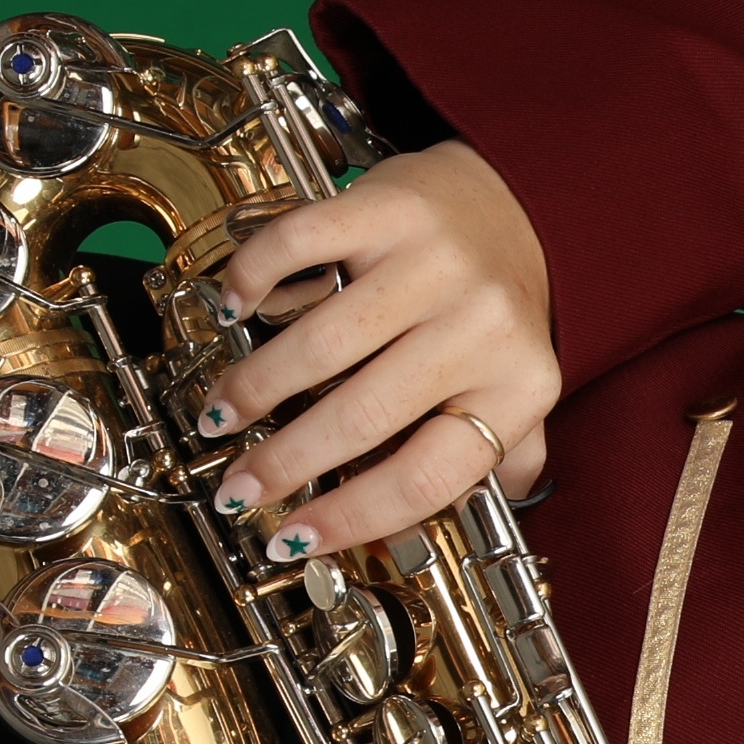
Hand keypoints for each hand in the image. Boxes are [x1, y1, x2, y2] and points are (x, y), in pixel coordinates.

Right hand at [200, 140, 557, 557]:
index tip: (294, 538)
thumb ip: (502, 454)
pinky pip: (300, 246)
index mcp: (517, 389)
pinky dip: (253, 279)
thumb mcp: (520, 390)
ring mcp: (433, 263)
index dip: (352, 517)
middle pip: (362, 418)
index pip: (426, 477)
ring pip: (321, 345)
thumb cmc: (502, 310)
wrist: (519, 205)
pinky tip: (234, 310)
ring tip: (224, 416)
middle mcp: (482, 327)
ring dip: (255, 389)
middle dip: (284, 463)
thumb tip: (452, 523)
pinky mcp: (388, 207)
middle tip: (237, 486)